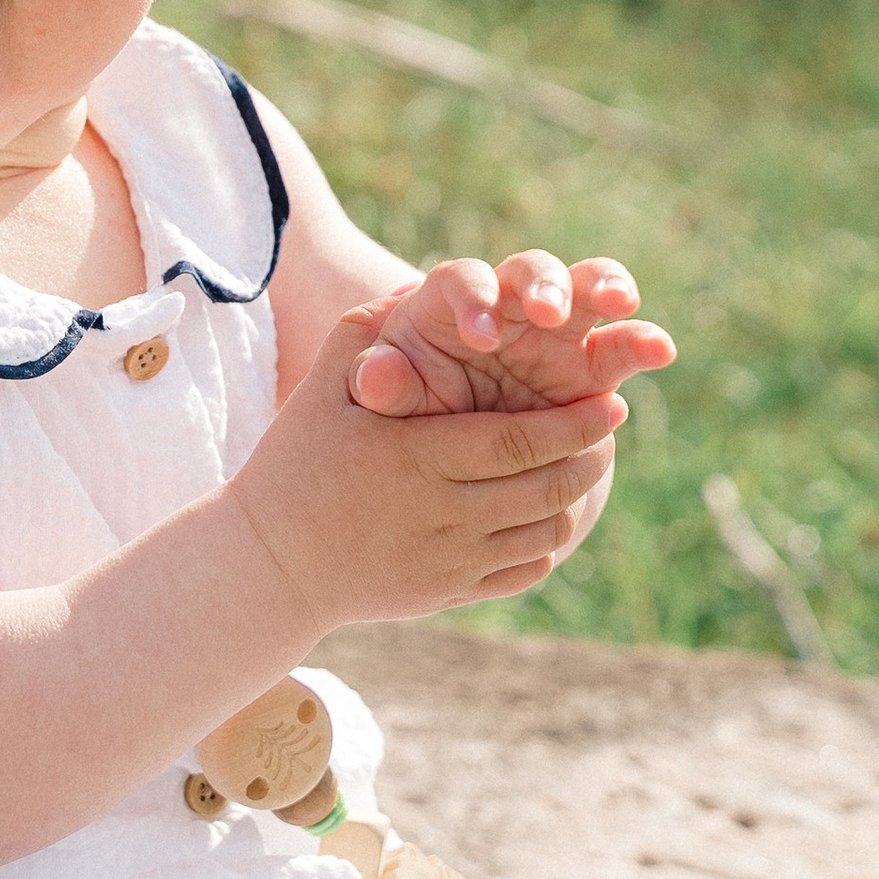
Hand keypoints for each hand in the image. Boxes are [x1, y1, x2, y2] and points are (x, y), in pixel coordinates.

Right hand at [231, 293, 630, 624]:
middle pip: (546, 487)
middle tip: (609, 426)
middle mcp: (441, 514)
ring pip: (543, 532)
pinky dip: (546, 543)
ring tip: (583, 464)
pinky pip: (522, 571)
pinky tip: (544, 514)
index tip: (609, 402)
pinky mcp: (448, 593)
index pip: (523, 442)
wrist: (269, 563)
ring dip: (573, 496)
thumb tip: (413, 285)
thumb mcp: (322, 388)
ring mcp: (448, 561)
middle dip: (589, 454)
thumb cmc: (295, 462)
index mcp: (417, 458)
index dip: (577, 424)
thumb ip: (366, 330)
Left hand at [350, 252, 677, 419]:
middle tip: (548, 311)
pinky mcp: (592, 365)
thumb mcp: (389, 399)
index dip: (473, 300)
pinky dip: (643, 341)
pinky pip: (623, 344)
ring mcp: (558, 331)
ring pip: (589, 290)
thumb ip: (382, 383)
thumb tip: (375, 379)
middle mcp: (510, 305)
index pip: (462, 280)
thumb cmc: (412, 408)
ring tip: (622, 306)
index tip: (480, 336)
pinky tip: (662, 350)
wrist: (450, 448)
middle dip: (544, 285)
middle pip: (533, 270)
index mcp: (452, 304)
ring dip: (607, 290)